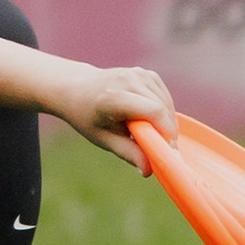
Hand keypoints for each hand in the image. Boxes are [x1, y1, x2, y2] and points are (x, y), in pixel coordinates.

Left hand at [48, 62, 176, 170]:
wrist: (77, 90)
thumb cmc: (89, 118)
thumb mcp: (104, 139)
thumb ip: (128, 153)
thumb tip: (149, 170)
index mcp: (112, 97)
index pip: (153, 112)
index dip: (166, 132)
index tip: (167, 150)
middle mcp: (127, 80)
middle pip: (163, 109)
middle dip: (167, 131)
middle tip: (157, 146)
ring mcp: (138, 73)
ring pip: (167, 103)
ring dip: (166, 122)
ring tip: (147, 132)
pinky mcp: (146, 73)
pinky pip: (165, 97)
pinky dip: (164, 111)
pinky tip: (148, 118)